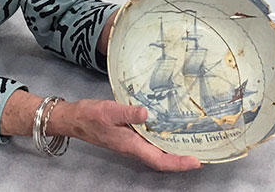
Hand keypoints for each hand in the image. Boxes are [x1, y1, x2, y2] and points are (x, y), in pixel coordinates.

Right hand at [51, 99, 201, 171]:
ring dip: (173, 151)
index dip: (179, 163)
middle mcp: (133, 146)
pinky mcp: (128, 135)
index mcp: (130, 144)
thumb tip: (146, 114)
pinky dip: (161, 140)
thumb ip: (128, 112)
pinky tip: (167, 130)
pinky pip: (149, 142)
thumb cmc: (88, 116)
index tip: (195, 161)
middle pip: (161, 159)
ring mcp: (130, 142)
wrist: (74, 118)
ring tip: (190, 144)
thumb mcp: (108, 110)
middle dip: (181, 159)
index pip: (159, 160)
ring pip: (156, 151)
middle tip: (200, 154)